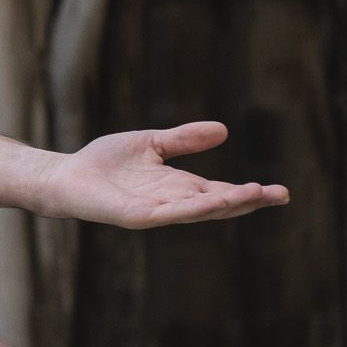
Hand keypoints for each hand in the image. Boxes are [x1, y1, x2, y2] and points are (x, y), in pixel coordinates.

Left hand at [37, 122, 287, 227]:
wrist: (65, 175)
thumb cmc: (104, 163)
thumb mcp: (151, 143)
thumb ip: (183, 139)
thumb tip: (223, 130)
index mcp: (178, 187)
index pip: (221, 192)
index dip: (249, 192)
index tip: (278, 191)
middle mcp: (172, 202)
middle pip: (218, 205)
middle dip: (248, 201)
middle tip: (280, 195)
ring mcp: (155, 212)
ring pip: (198, 211)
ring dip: (226, 204)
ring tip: (254, 195)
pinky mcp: (135, 215)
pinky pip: (168, 213)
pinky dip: (191, 207)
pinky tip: (212, 201)